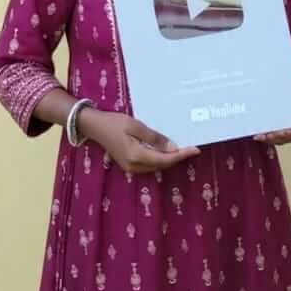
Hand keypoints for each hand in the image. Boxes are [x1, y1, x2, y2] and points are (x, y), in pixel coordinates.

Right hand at [79, 108, 200, 174]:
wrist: (95, 127)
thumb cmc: (114, 122)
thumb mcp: (135, 126)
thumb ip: (154, 138)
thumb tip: (172, 148)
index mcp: (136, 156)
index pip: (165, 159)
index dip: (182, 155)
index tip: (195, 149)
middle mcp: (135, 166)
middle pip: (162, 165)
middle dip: (178, 158)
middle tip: (192, 147)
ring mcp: (131, 168)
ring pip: (156, 166)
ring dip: (169, 159)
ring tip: (183, 149)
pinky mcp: (129, 165)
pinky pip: (150, 165)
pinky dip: (160, 159)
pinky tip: (166, 150)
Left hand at [253, 79, 290, 146]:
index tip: (284, 131)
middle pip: (288, 138)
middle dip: (277, 138)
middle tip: (268, 135)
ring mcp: (285, 127)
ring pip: (278, 139)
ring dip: (269, 139)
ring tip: (260, 136)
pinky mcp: (275, 125)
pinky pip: (270, 134)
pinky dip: (263, 135)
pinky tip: (256, 135)